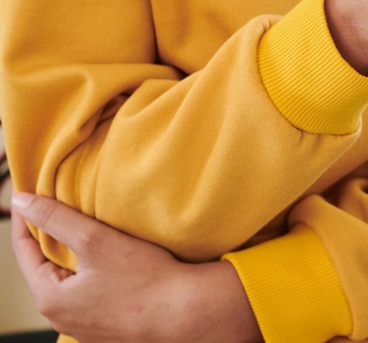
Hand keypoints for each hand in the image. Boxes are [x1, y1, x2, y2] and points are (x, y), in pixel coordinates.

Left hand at [10, 193, 260, 342]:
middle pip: (46, 267)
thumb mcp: (96, 240)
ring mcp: (84, 326)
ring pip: (70, 281)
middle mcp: (61, 318)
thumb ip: (56, 218)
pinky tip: (113, 261)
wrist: (187, 314)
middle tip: (65, 210)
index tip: (32, 198)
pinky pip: (89, 294)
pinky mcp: (106, 326)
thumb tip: (23, 202)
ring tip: (90, 232)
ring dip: (76, 257)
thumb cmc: (146, 281)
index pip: (24, 252)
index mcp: (50, 299)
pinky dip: (94, 274)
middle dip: (54, 238)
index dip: (28, 220)